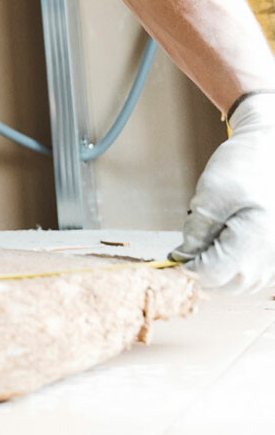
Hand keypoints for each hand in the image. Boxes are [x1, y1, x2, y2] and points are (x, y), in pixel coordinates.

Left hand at [170, 94, 274, 292]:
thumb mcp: (210, 194)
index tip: (170, 259)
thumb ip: (197, 230)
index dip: (186, 270)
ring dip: (214, 271)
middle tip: (182, 252)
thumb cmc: (244, 166)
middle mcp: (270, 256)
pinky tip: (217, 247)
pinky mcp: (273, 254)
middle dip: (199, 271)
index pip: (211, 274)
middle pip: (224, 284)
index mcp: (256, 241)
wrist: (271, 150)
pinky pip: (248, 273)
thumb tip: (185, 257)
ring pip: (236, 282)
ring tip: (202, 244)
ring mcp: (274, 258)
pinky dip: (228, 267)